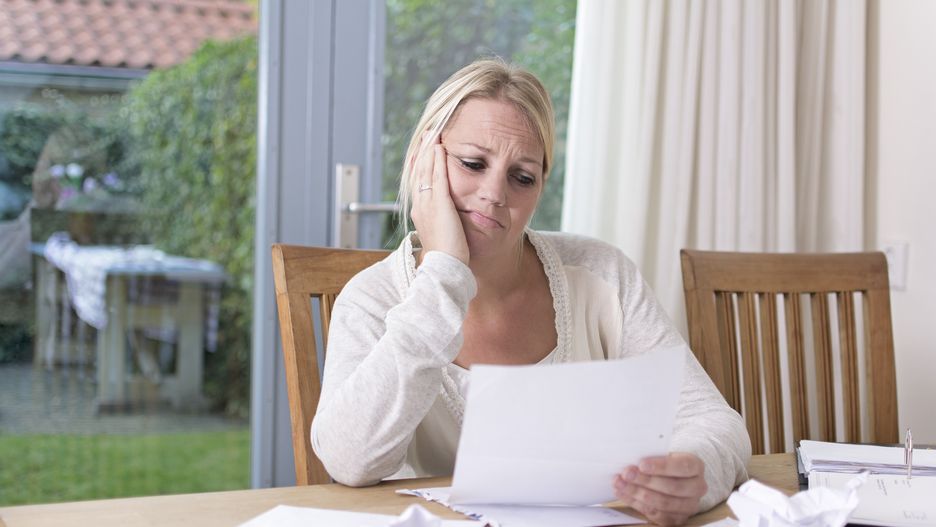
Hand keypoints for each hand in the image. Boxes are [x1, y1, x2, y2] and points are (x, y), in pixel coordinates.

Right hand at [409, 134, 469, 264]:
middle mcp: (420, 206)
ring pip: (426, 171)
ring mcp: (428, 204)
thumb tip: (449, 218)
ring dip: (429, 151)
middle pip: (419, 172)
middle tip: (426, 135)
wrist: (445, 268)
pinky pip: (437, 177)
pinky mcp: (439, 204)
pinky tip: (440, 148)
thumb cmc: (448, 257)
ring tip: (432, 135)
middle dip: (422, 152)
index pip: (418, 182)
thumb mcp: (443, 234)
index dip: (421, 164)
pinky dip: (438, 161)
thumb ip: (443, 222)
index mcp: (420, 212)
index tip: (424, 151)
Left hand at [613, 452, 706, 525]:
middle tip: (626, 474)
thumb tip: (631, 458)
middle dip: (646, 481)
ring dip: (637, 493)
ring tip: (620, 483)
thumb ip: (651, 455)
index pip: (682, 466)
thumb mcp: (663, 454)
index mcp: (696, 466)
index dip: (661, 466)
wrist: (672, 477)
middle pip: (672, 487)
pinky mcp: (676, 519)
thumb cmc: (665, 462)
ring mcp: (689, 506)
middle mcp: (697, 488)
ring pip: (663, 503)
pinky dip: (636, 503)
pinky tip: (623, 493)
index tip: (641, 464)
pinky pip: (655, 513)